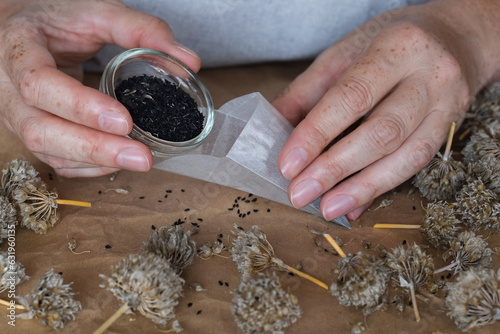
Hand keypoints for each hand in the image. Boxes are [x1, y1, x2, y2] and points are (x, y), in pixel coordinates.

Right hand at [0, 0, 199, 176]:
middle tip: (141, 156)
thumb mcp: (98, 12)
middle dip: (94, 147)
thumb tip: (190, 62)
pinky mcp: (33, 131)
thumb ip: (143, 30)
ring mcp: (16, 115)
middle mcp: (8, 88)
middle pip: (40, 129)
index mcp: (18, 49)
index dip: (80, 106)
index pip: (39, 84)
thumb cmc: (59, 19)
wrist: (24, 29)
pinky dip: (87, 166)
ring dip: (95, 161)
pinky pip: (54, 160)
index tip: (124, 120)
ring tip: (137, 160)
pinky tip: (116, 162)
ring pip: (47, 150)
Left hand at [273, 0, 499, 220]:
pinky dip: (381, 187)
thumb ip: (307, 92)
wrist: (456, 37)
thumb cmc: (390, 43)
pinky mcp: (451, 129)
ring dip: (362, 188)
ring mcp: (448, 105)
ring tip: (327, 208)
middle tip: (299, 193)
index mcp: (398, 47)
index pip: (352, 96)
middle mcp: (431, 76)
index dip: (317, 133)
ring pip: (407, 156)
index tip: (288, 164)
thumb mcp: (344, 53)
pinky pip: (417, 165)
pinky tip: (354, 205)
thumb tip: (273, 129)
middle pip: (382, 132)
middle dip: (335, 169)